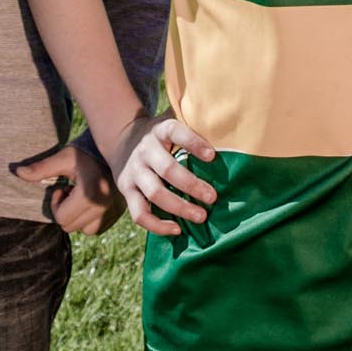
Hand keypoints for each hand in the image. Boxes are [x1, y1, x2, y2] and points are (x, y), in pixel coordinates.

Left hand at [10, 144, 123, 234]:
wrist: (116, 149)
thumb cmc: (86, 152)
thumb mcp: (63, 158)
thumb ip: (41, 168)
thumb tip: (17, 172)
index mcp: (89, 195)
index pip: (62, 219)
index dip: (56, 204)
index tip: (62, 188)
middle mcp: (103, 207)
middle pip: (71, 227)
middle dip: (65, 210)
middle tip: (70, 191)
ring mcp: (112, 212)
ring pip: (85, 230)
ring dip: (78, 217)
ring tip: (81, 197)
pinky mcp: (118, 214)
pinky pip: (98, 228)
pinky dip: (91, 219)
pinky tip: (91, 201)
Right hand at [107, 116, 217, 235]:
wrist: (122, 140)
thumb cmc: (161, 135)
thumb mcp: (172, 120)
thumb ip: (194, 120)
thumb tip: (229, 123)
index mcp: (160, 131)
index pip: (176, 132)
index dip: (194, 143)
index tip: (213, 156)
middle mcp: (145, 151)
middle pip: (167, 170)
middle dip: (192, 185)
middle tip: (213, 197)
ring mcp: (134, 172)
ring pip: (155, 194)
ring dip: (179, 208)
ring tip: (202, 216)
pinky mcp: (126, 191)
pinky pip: (139, 213)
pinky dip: (157, 225)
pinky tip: (177, 229)